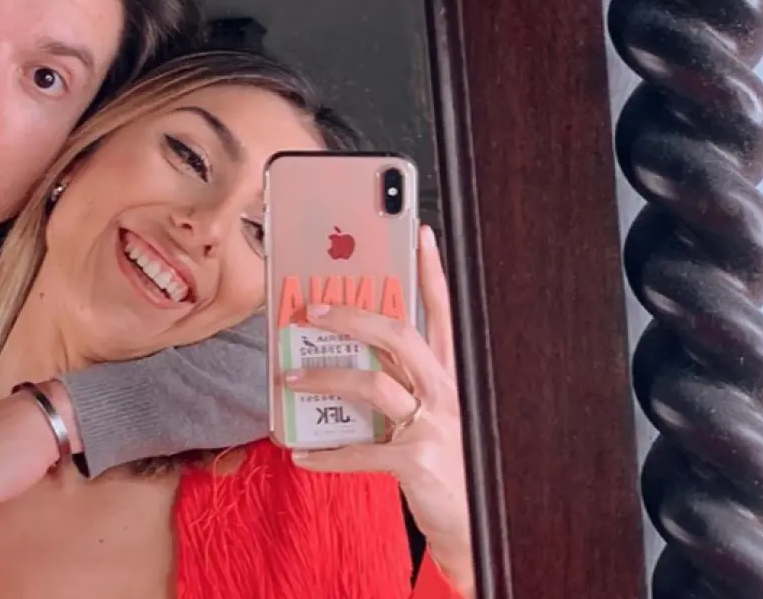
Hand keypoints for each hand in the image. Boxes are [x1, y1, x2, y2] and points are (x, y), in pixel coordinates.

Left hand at [285, 225, 474, 595]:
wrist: (475, 527)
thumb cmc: (448, 465)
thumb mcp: (433, 417)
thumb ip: (403, 387)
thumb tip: (346, 363)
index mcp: (452, 377)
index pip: (444, 313)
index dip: (432, 272)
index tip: (419, 234)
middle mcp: (446, 393)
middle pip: (399, 335)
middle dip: (353, 315)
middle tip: (313, 309)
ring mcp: (433, 426)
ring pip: (371, 383)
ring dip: (322, 379)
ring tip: (288, 380)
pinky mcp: (416, 462)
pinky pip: (359, 450)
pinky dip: (325, 454)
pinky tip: (301, 454)